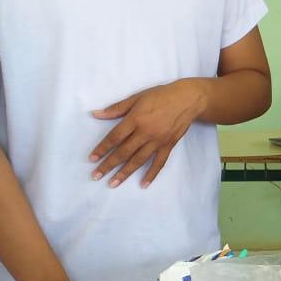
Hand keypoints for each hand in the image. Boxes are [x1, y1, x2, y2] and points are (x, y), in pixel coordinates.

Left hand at [90, 79, 206, 187]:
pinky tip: (143, 184)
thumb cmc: (161, 96)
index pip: (114, 137)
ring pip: (138, 160)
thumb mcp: (136, 98)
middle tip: (96, 176)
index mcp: (135, 119)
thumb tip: (95, 114)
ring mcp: (158, 141)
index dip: (102, 148)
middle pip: (124, 152)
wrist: (188, 99)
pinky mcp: (168, 146)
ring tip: (113, 183)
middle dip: (109, 165)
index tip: (92, 159)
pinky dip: (151, 174)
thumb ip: (116, 108)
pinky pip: (159, 162)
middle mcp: (145, 133)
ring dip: (125, 173)